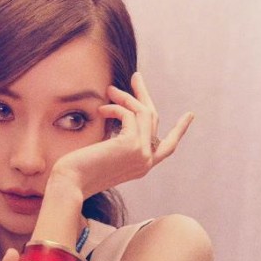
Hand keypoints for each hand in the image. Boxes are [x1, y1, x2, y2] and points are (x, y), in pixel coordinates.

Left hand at [51, 72, 193, 199]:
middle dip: (144, 96)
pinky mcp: (133, 145)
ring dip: (126, 98)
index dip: (179, 130)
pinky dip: (116, 108)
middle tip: (135, 77)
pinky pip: (129, 115)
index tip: (190, 115)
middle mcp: (146, 162)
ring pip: (143, 113)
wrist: (71, 183)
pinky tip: (101, 110)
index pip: (167, 147)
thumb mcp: (106, 154)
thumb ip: (120, 140)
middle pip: (154, 120)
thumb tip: (123, 113)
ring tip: (109, 90)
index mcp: (142, 166)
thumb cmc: (80, 170)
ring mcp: (142, 154)